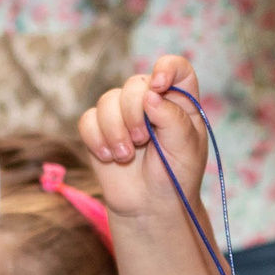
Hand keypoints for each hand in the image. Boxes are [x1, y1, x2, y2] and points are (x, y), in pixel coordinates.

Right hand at [80, 58, 207, 214]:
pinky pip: (88, 120)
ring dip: (115, 130)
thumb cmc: (175, 176)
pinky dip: (96, 139)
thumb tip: (150, 95)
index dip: (166, 68)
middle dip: (134, 113)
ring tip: (126, 155)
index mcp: (179, 102)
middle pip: (135, 83)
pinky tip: (109, 157)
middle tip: (142, 140)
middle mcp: (150, 101)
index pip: (176, 68)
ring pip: (108, 100)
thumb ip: (173, 120)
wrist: (150, 206)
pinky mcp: (100, 129)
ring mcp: (123, 114)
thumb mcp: (186, 151)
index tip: (159, 86)